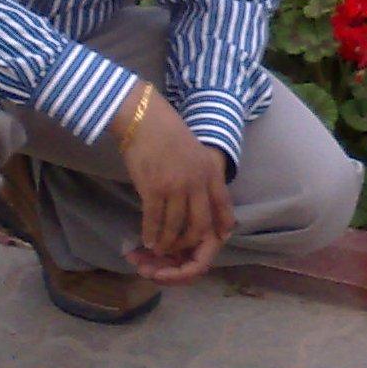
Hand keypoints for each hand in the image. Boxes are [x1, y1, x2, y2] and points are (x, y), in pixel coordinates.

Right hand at [114, 83, 233, 286]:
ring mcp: (176, 187)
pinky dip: (150, 234)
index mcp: (210, 171)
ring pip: (175, 227)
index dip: (222, 226)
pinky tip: (146, 240)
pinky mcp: (154, 189)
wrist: (143, 118)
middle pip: (199, 225)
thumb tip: (199, 198)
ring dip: (166, 242)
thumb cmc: (167, 132)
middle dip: (188, 243)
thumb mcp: (194, 151)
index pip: (223, 206)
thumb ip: (200, 174)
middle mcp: (197, 182)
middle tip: (178, 249)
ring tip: (158, 248)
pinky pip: (154, 220)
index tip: (219, 239)